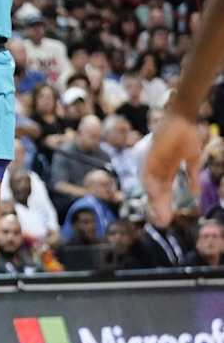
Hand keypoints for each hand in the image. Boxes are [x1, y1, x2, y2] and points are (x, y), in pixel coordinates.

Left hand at [143, 112, 200, 226]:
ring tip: (161, 217)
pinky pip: (147, 176)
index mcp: (167, 171)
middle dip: (160, 208)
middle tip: (163, 223)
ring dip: (155, 202)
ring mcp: (152, 164)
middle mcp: (157, 169)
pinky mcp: (149, 157)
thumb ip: (192, 176)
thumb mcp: (192, 160)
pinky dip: (151, 188)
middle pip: (157, 194)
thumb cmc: (187, 135)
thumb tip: (195, 193)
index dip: (166, 205)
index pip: (165, 192)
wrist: (182, 119)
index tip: (168, 218)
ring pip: (151, 188)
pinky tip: (156, 199)